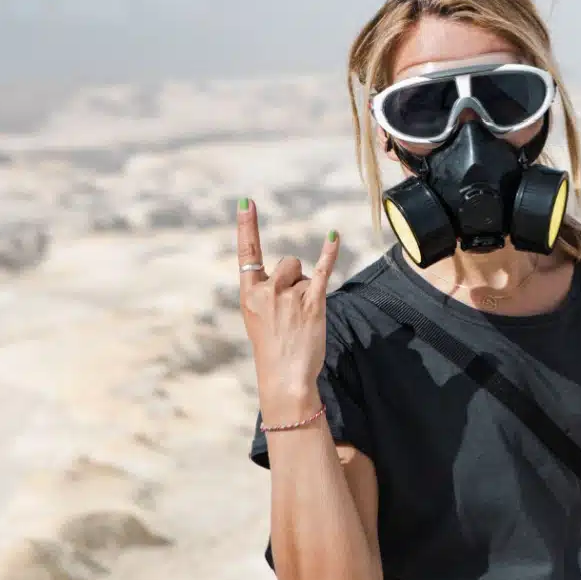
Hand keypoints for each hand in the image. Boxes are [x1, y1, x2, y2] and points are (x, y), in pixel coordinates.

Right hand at [234, 198, 339, 411]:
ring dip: (306, 287)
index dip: (247, 227)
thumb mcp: (257, 317)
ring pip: (303, 272)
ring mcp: (290, 296)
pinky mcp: (313, 303)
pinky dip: (329, 253)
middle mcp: (267, 291)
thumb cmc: (273, 347)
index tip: (247, 202)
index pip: (247, 254)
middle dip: (294, 277)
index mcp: (249, 294)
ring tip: (301, 315)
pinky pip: (322, 270)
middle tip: (291, 309)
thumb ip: (267, 291)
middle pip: (288, 262)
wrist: (284, 377)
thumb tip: (292, 269)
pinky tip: (333, 235)